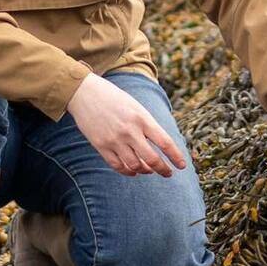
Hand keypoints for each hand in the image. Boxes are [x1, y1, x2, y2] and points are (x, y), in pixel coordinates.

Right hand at [67, 74, 188, 177]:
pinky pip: (118, 166)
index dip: (175, 156)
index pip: (164, 142)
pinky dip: (128, 172)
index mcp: (141, 118)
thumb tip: (161, 146)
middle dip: (163, 169)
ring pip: (136, 166)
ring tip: (149, 170)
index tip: (182, 165)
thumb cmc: (114, 98)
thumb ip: (148, 125)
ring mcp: (114, 140)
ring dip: (146, 170)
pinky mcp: (101, 146)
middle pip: (152, 159)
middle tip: (168, 173)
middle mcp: (129, 131)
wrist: (85, 93)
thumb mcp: (136, 107)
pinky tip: (134, 171)